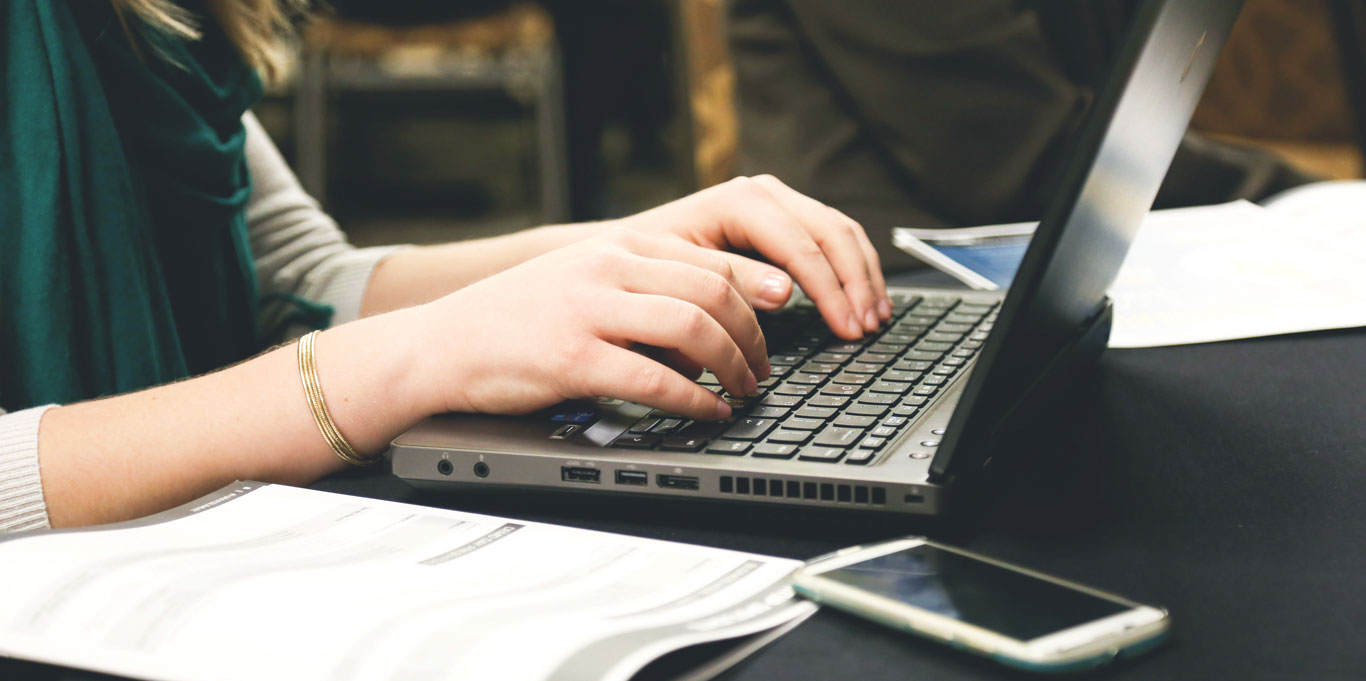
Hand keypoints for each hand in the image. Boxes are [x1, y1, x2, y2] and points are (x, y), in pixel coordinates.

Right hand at [414, 228, 770, 419]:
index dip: (755, 295)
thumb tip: (709, 324)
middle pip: (712, 292)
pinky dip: (694, 399)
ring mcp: (589, 311)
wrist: (441, 344)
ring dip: (732, 366)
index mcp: (616, 247)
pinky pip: (655, 379)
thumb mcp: (582, 281)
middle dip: (753, 336)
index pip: (708, 261)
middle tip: (762, 370)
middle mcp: (607, 268)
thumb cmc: (515, 321)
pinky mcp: (573, 358)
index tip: (778, 323)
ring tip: (743, 391)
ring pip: (693, 328)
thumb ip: (639, 289)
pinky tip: (708, 412)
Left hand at [613, 175, 889, 338]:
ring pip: (841, 232)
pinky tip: (864, 299)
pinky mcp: (784, 219)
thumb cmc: (646, 266)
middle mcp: (764, 193)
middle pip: (832, 233)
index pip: (802, 245)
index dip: (831, 290)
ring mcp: (778, 202)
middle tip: (867, 328)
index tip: (847, 328)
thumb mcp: (682, 275)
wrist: (626, 251)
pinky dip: (853, 269)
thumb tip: (786, 292)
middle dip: (855, 283)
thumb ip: (733, 281)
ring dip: (863, 276)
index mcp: (740, 201)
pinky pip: (833, 238)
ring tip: (875, 318)